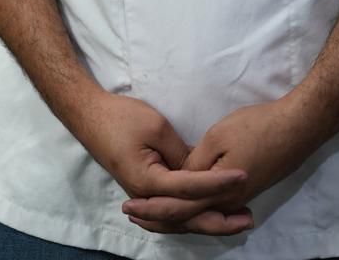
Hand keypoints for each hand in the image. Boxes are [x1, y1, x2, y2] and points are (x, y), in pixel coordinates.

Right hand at [74, 91, 252, 235]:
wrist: (90, 116)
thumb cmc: (122, 118)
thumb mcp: (157, 127)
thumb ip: (181, 153)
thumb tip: (201, 170)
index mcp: (149, 182)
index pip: (191, 189)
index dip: (219, 183)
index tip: (243, 177)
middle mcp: (147, 198)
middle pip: (187, 217)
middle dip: (219, 219)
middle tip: (248, 218)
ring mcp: (145, 197)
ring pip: (179, 220)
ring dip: (208, 222)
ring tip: (236, 221)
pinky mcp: (145, 191)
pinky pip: (172, 212)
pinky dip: (191, 217)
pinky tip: (208, 215)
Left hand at [122, 96, 314, 235]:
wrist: (297, 127)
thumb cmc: (256, 128)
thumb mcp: (217, 138)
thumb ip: (194, 163)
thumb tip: (178, 178)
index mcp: (217, 193)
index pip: (178, 208)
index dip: (151, 208)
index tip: (128, 207)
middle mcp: (227, 203)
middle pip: (188, 217)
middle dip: (158, 217)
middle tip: (133, 214)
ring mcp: (238, 197)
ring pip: (201, 213)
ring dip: (175, 214)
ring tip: (151, 213)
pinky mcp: (246, 188)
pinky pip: (213, 205)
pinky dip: (194, 207)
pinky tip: (186, 201)